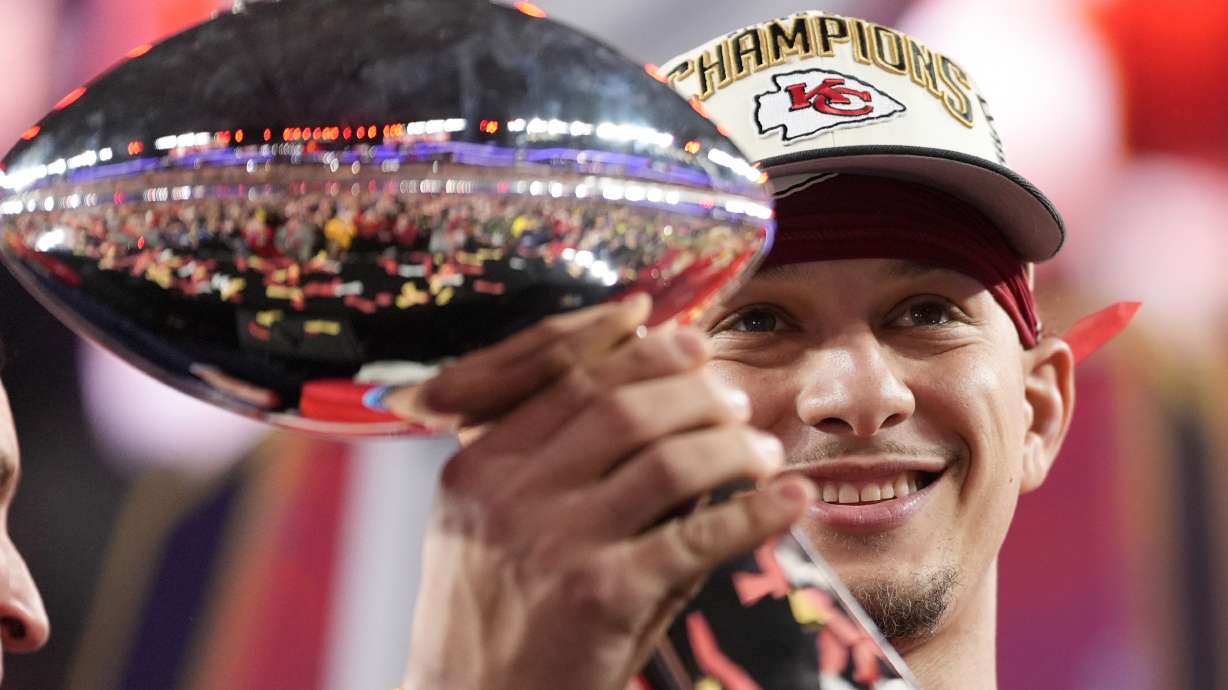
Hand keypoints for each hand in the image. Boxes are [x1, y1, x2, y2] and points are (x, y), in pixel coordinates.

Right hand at [395, 296, 815, 689]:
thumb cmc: (495, 617)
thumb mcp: (493, 527)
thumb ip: (556, 464)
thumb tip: (662, 397)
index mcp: (478, 464)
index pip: (568, 376)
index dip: (638, 349)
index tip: (687, 336)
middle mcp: (509, 492)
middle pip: (624, 405)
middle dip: (694, 390)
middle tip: (735, 396)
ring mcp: (554, 542)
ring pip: (669, 460)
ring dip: (733, 445)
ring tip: (763, 450)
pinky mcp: (602, 595)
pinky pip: (699, 537)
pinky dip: (757, 513)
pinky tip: (791, 499)